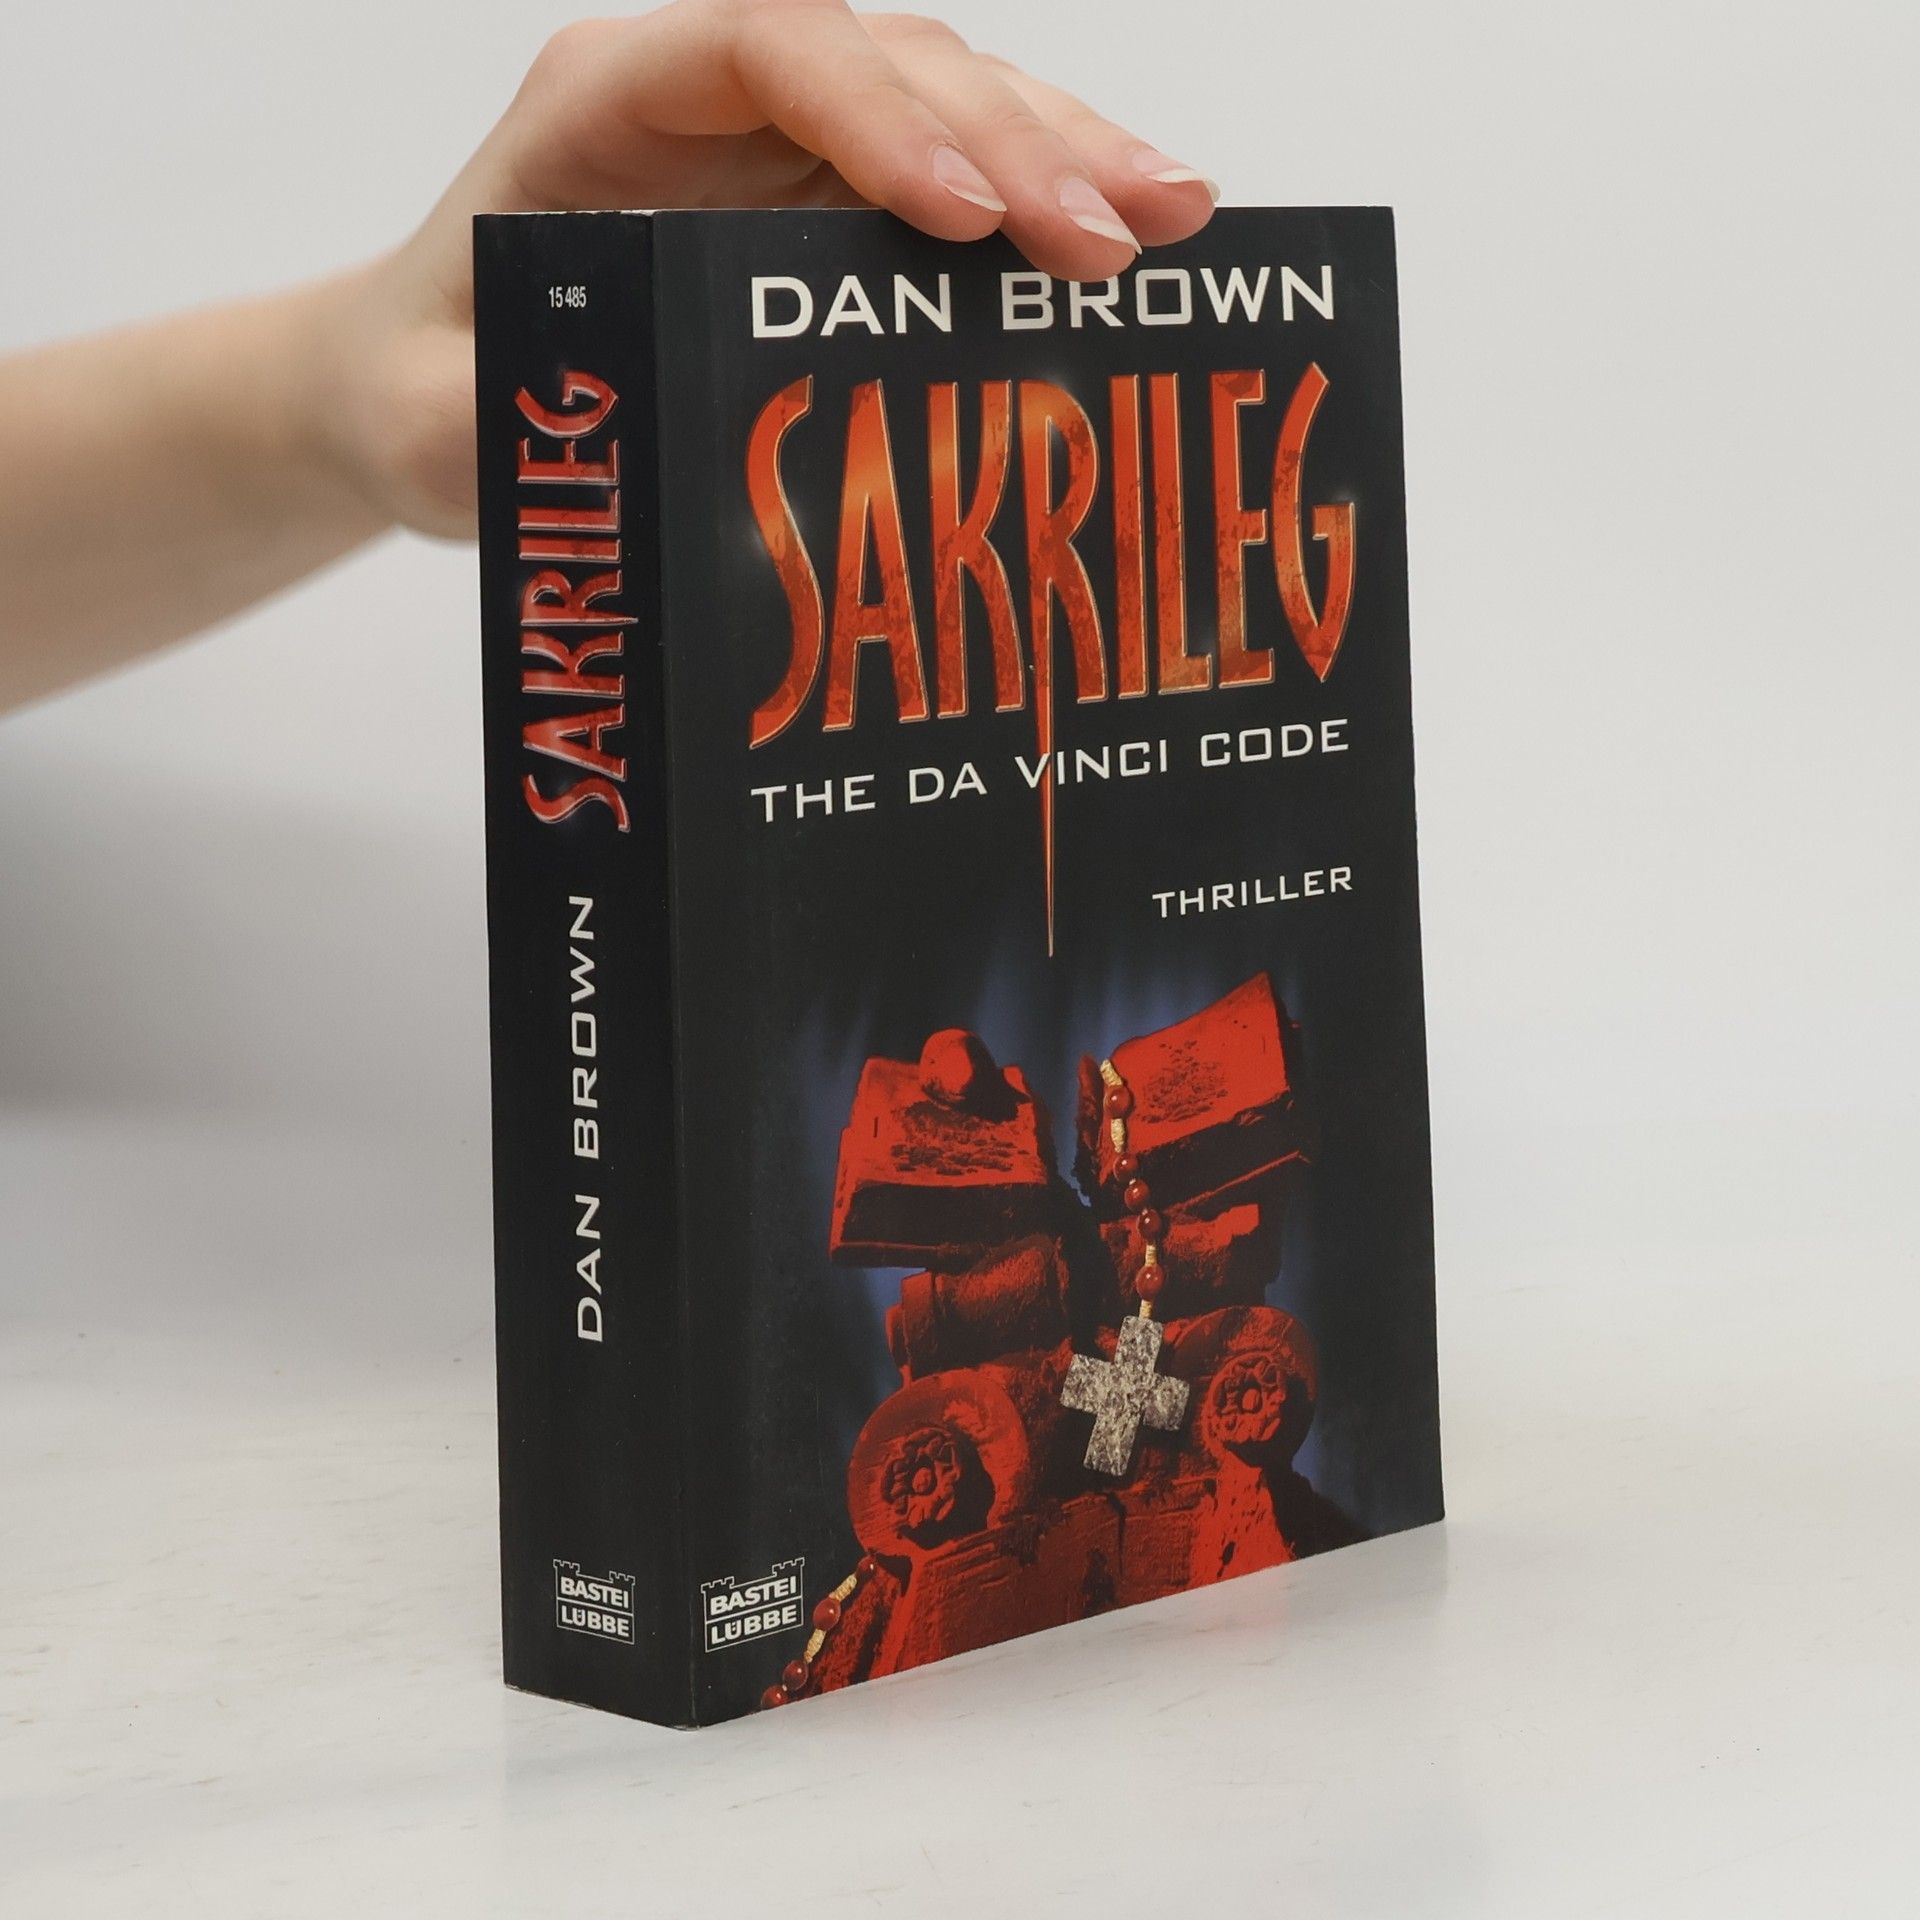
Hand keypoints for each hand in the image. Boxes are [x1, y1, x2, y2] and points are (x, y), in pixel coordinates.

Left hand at [317, 1, 1219, 537]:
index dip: (879, 111)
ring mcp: (784, 145)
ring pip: (952, 103)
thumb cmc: (431, 386)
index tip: (962, 217)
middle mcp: (715, 97)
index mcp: (610, 100)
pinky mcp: (830, 206)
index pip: (767, 46)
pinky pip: (959, 178)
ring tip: (1178, 218)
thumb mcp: (436, 423)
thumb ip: (502, 419)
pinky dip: (1048, 205)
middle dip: (1018, 140)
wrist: (429, 390)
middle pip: (894, 63)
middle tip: (1123, 236)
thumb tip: (619, 428)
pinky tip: (1135, 236)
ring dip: (1068, 152)